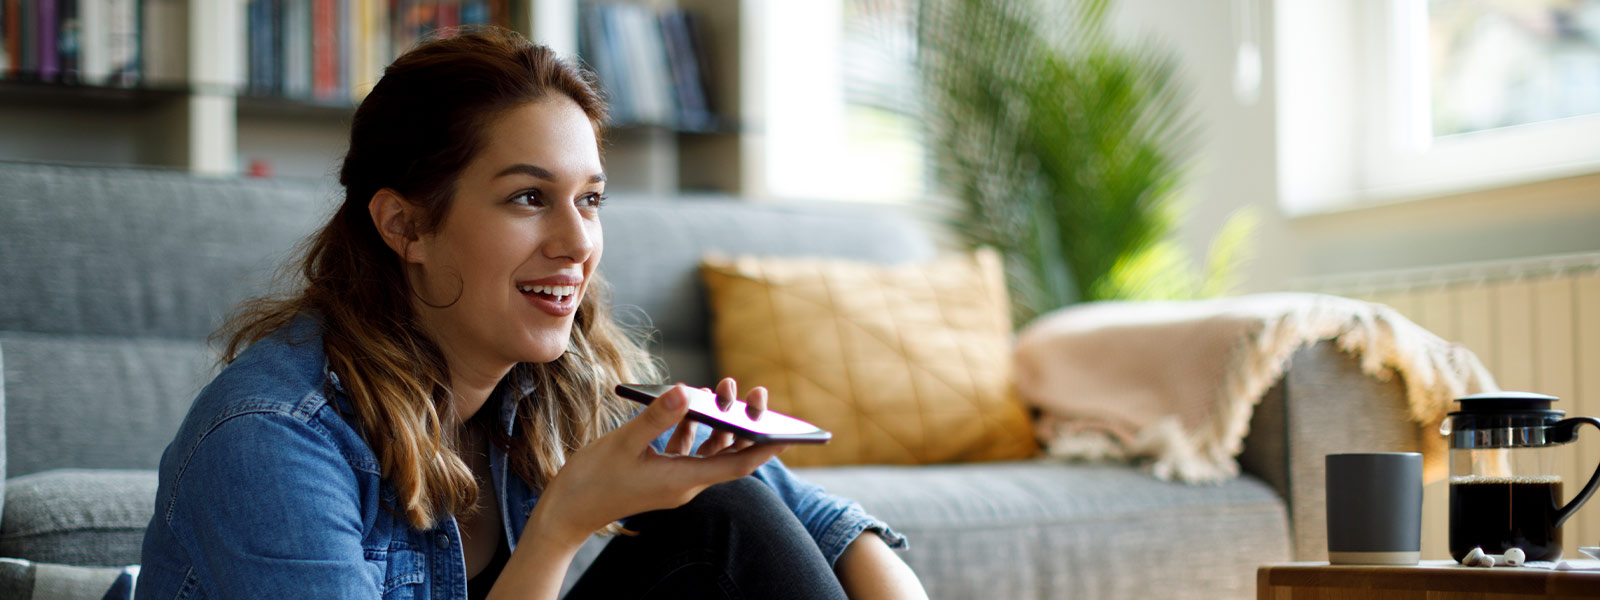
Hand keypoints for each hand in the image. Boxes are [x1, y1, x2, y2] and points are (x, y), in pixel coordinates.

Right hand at [527, 383, 788, 547]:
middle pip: (729, 452)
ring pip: (710, 448)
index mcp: (684, 480)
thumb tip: (686, 389)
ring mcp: (673, 479)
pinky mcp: (660, 474)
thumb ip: (656, 417)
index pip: (739, 464)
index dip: (767, 447)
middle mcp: (686, 482)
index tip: (791, 431)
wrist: (565, 513)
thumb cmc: (591, 482)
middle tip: (754, 392)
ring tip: (723, 386)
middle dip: (745, 422)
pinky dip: (694, 427)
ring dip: (719, 420)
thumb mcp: (623, 444)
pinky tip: (690, 404)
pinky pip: (688, 449)